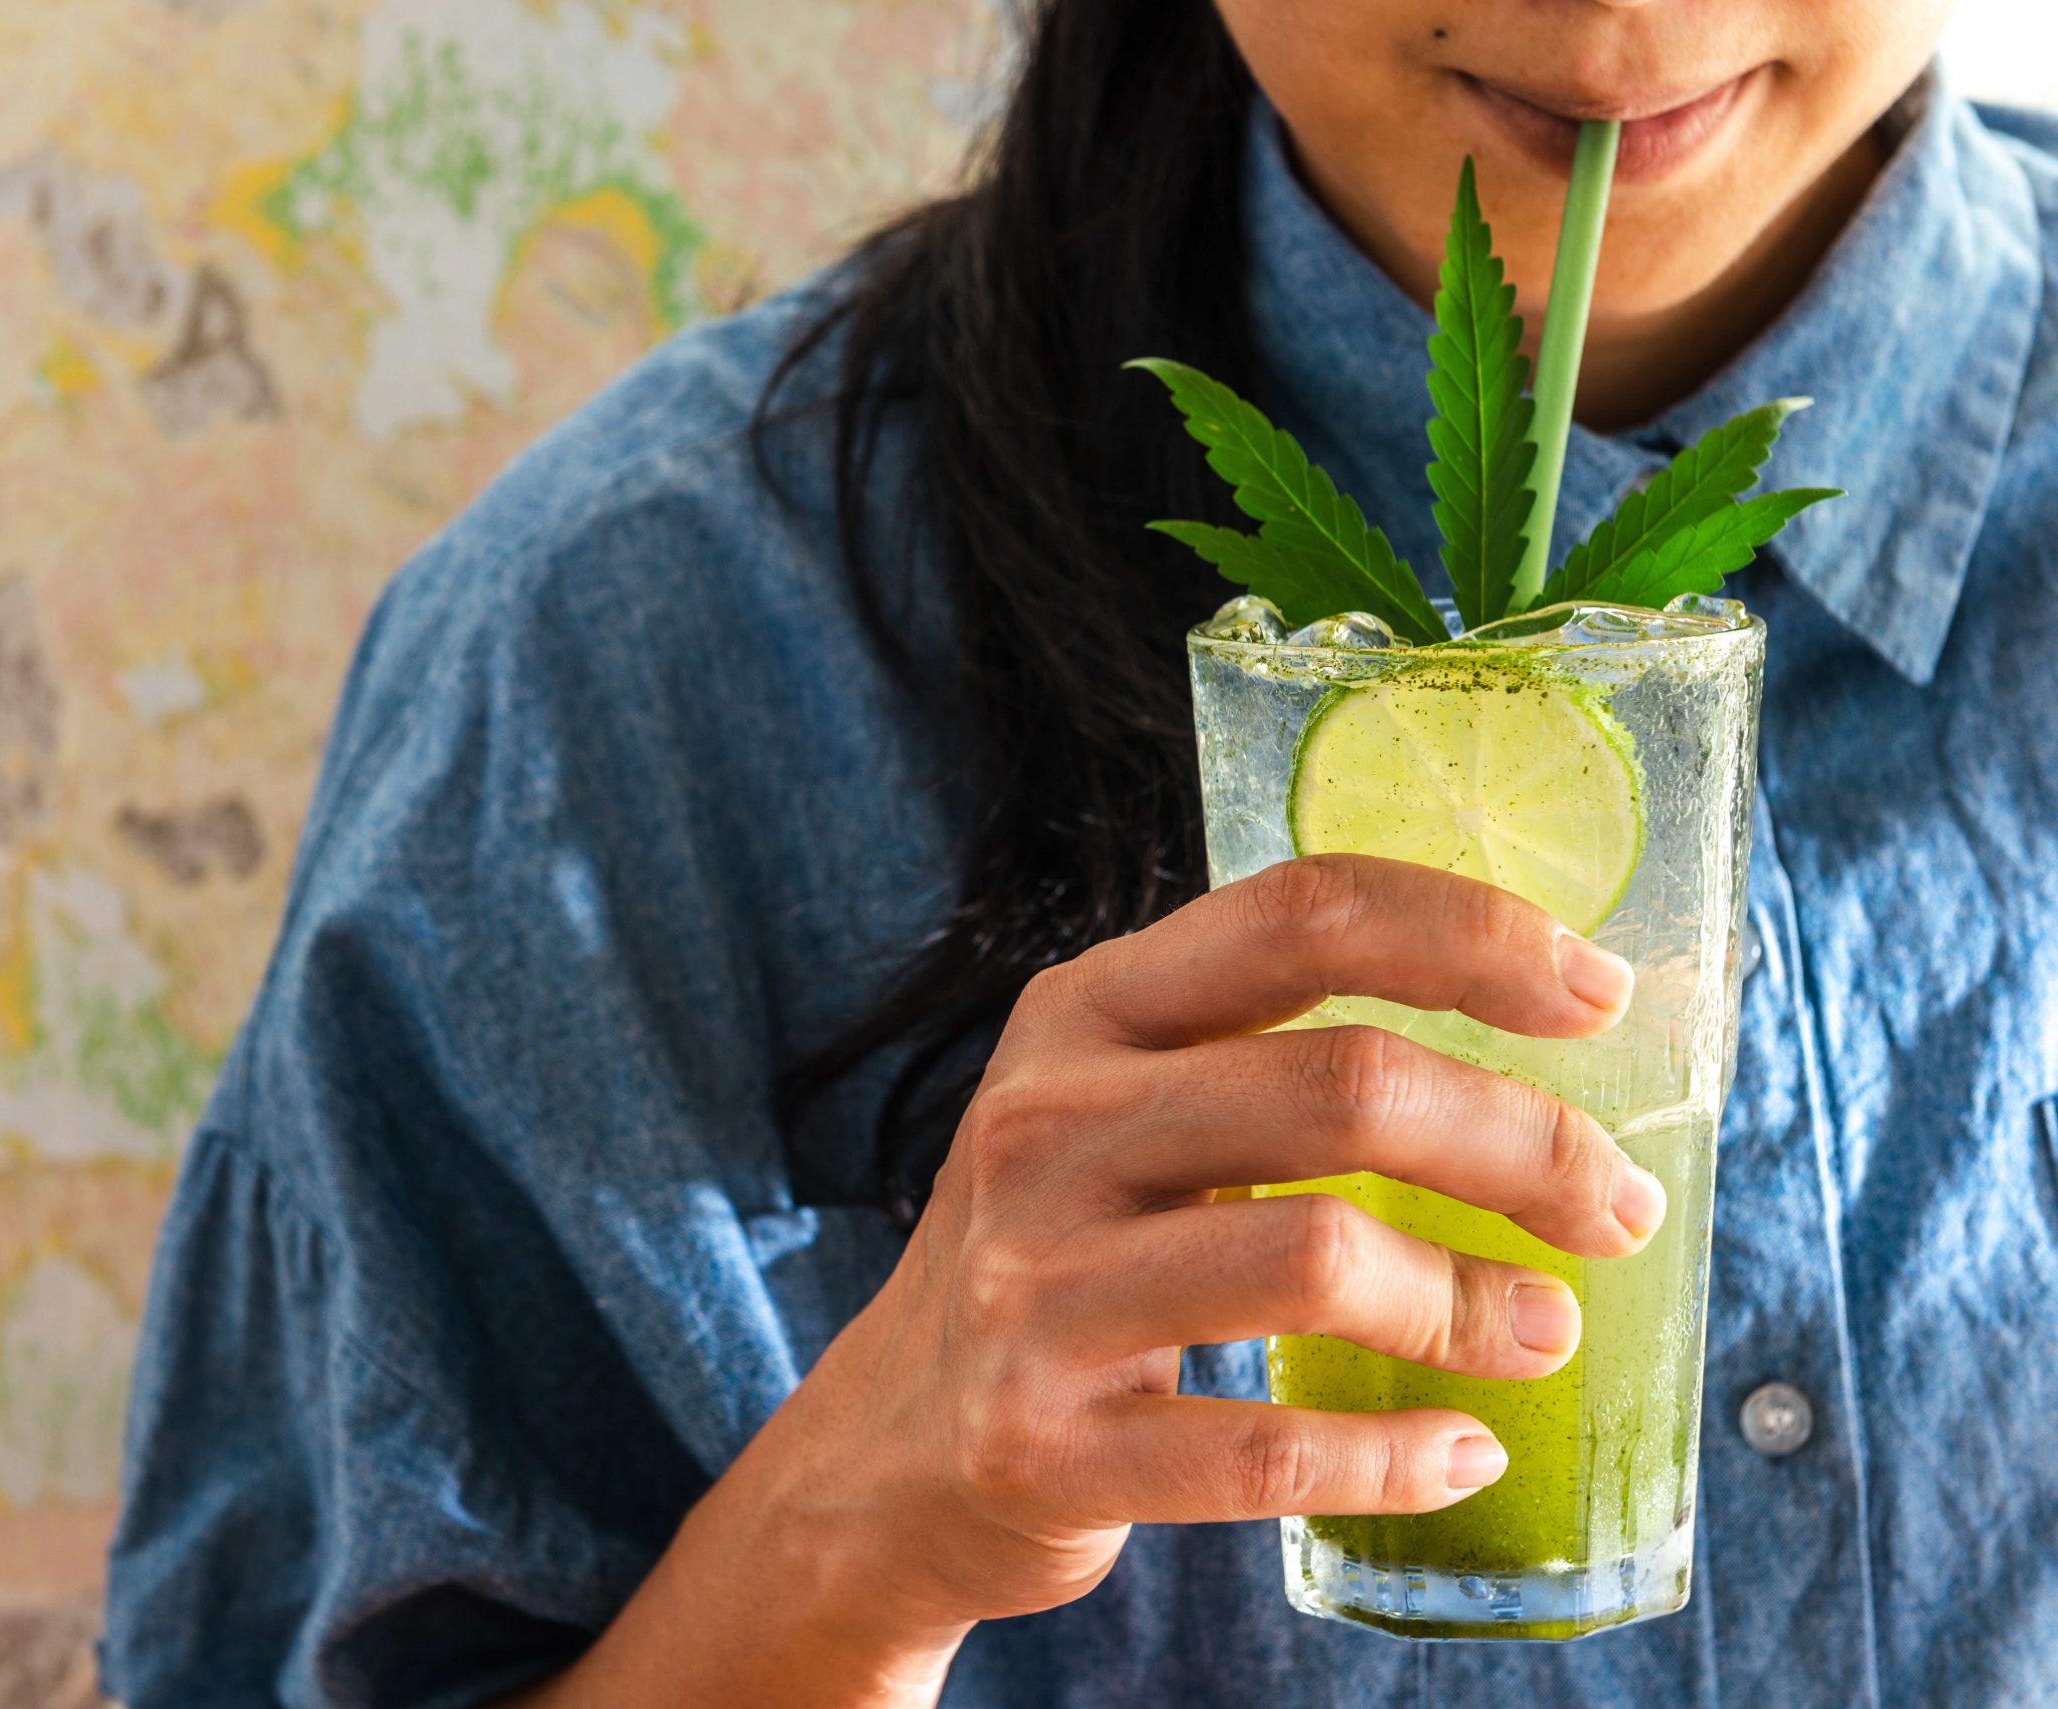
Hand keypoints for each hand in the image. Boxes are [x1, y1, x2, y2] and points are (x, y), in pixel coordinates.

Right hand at [745, 853, 1656, 1644]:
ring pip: (1321, 1257)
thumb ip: (1265, 1050)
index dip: (1472, 937)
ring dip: (1476, 1305)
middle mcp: (1044, 1125)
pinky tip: (1459, 1450)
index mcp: (1081, 1014)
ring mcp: (1031, 1285)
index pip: (1300, 912)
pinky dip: (1396, 1452)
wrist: (889, 1450)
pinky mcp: (1041, 1440)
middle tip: (1615, 1208)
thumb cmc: (1061, 1257)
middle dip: (1527, 1146)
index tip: (1598, 994)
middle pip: (1344, 1085)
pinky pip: (1268, 1446)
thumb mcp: (1114, 1109)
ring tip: (1543, 1330)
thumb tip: (1537, 1029)